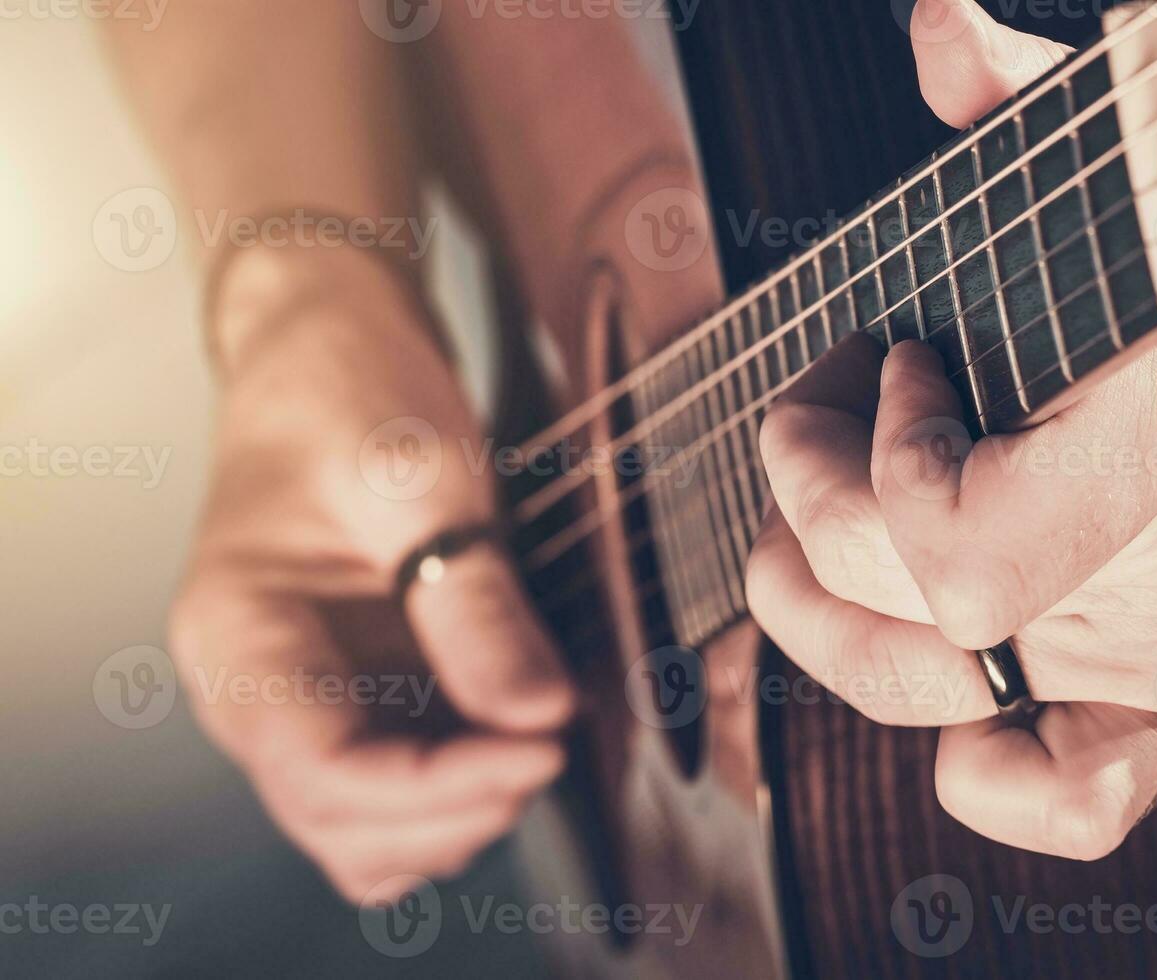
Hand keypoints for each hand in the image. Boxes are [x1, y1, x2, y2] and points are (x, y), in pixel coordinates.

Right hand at [169, 251, 572, 901]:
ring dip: (456, 817)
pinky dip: (455, 798)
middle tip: (554, 745)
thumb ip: (472, 599)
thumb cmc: (348, 392)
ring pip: (365, 832)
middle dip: (455, 809)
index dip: (438, 784)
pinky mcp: (358, 696)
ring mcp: (306, 701)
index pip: (321, 768)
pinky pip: (396, 796)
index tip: (543, 749)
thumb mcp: (416, 475)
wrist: (329, 349)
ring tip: (539, 744)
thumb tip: (538, 712)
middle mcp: (256, 689)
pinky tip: (515, 744)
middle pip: (341, 822)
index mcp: (238, 633)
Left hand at [746, 0, 1156, 858]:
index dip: (882, 462)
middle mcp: (1144, 595)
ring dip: (822, 615)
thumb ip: (1042, 87)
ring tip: (800, 526)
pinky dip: (999, 781)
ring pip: (928, 699)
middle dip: (809, 506)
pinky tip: (959, 724)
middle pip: (907, 619)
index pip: (956, 553)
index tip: (902, 351)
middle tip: (814, 405)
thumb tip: (940, 32)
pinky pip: (1079, 797)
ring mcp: (1147, 659)